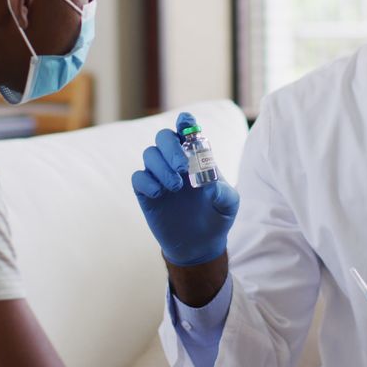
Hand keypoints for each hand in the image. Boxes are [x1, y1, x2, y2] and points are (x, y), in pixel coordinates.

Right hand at [131, 112, 238, 266]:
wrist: (200, 244)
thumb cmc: (217, 216)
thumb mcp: (229, 205)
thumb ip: (223, 193)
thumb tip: (210, 186)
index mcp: (197, 156)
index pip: (187, 130)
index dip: (185, 122)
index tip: (185, 123)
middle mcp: (175, 161)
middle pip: (163, 136)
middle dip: (171, 147)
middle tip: (182, 167)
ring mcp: (159, 175)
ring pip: (149, 154)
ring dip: (161, 167)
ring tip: (176, 188)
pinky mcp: (146, 193)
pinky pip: (138, 178)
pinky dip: (147, 182)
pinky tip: (159, 195)